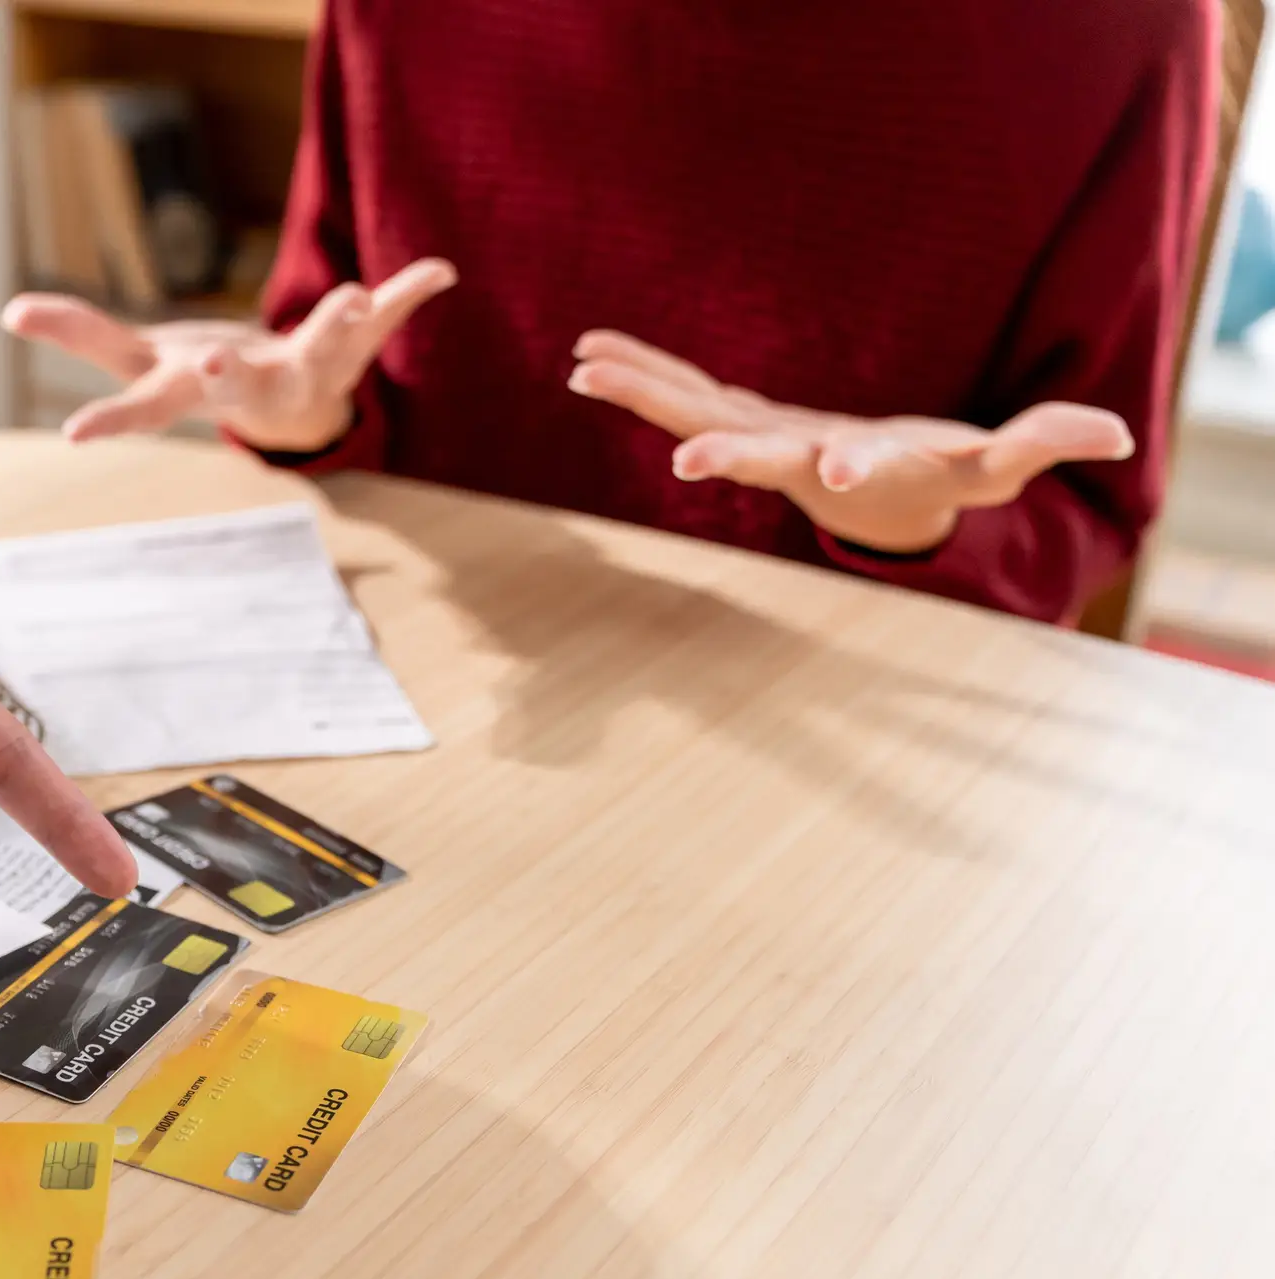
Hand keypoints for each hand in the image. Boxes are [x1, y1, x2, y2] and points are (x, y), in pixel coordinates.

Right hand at [3, 258, 457, 449]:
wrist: (294, 412)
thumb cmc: (209, 378)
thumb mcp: (143, 357)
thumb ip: (78, 332)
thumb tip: (8, 310)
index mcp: (196, 390)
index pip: (146, 407)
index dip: (112, 422)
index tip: (74, 436)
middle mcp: (251, 387)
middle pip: (237, 387)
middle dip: (227, 375)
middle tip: (215, 362)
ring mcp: (306, 370)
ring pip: (320, 350)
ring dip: (333, 324)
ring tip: (354, 293)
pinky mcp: (351, 349)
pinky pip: (384, 320)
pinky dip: (411, 292)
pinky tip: (439, 270)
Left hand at [568, 330, 1133, 553]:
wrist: (885, 504)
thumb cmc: (942, 481)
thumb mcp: (995, 466)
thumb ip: (1046, 442)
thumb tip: (1116, 435)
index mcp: (855, 467)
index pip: (839, 464)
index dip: (826, 462)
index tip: (806, 463)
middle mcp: (795, 460)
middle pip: (748, 447)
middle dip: (711, 444)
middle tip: (671, 448)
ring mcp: (760, 440)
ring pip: (695, 412)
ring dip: (641, 391)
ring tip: (581, 368)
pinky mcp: (740, 418)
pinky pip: (684, 389)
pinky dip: (642, 370)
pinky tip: (589, 353)